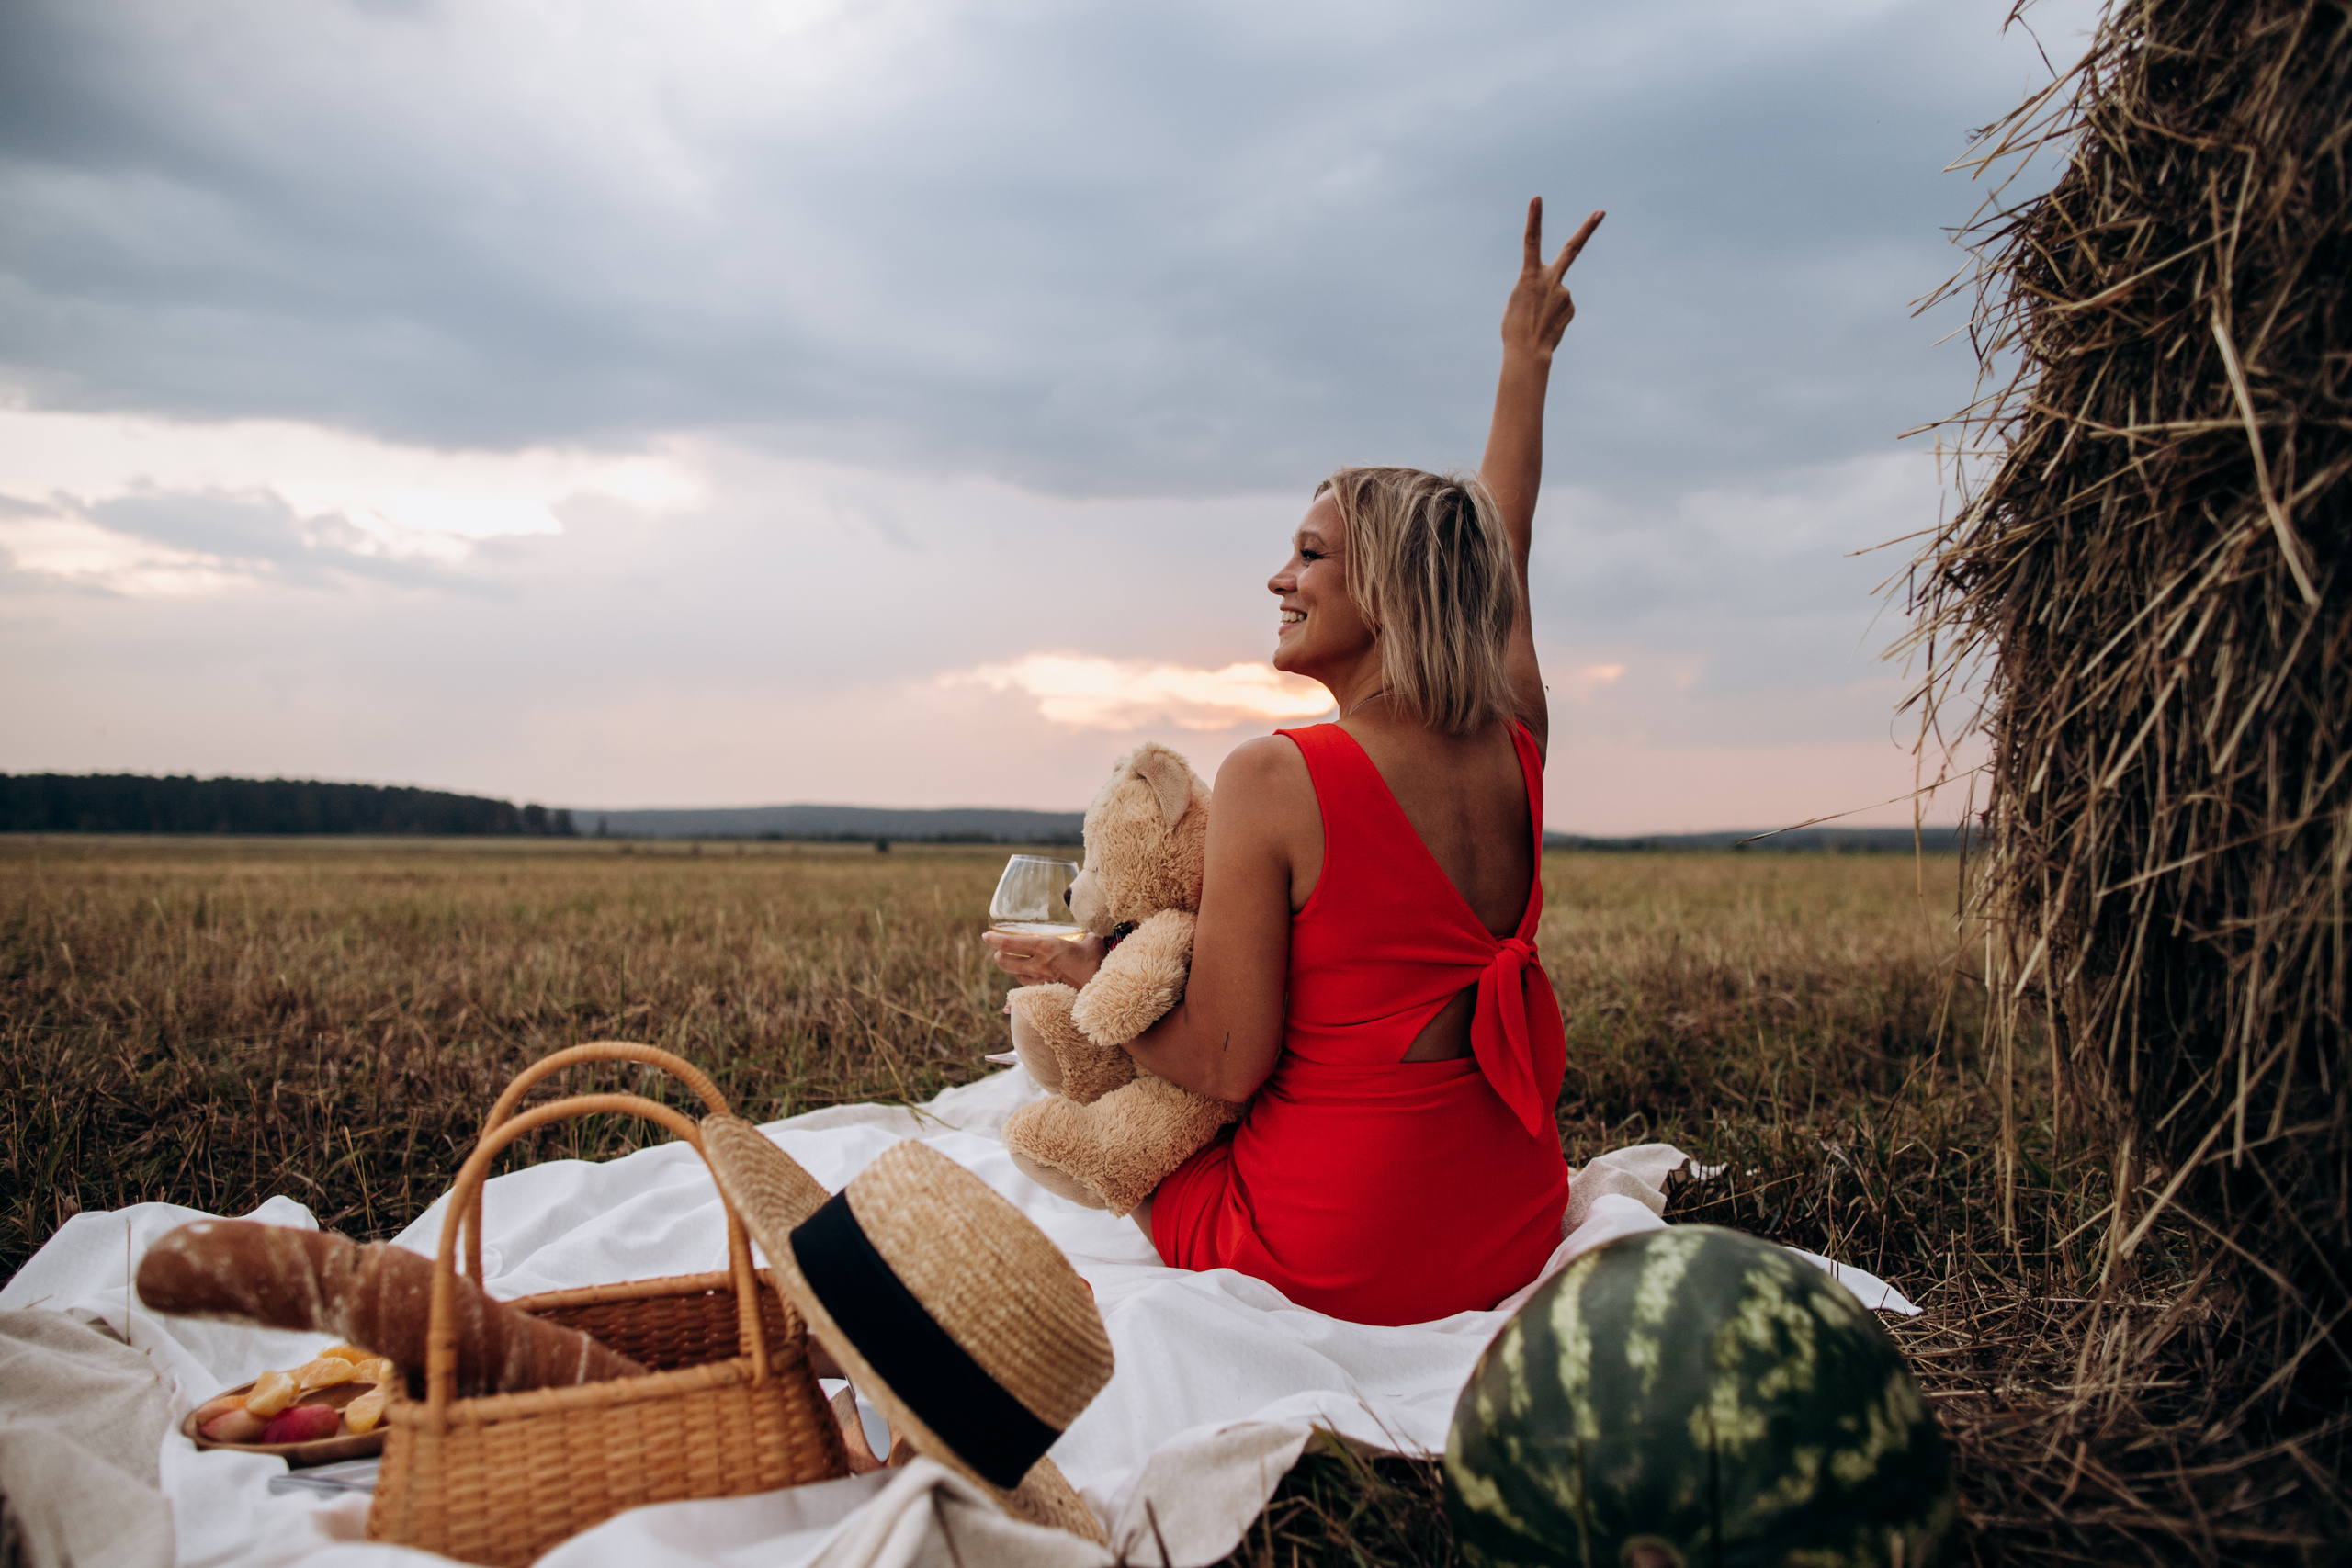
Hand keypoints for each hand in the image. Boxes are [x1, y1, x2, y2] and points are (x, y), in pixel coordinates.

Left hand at [981, 929, 1104, 989]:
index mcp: (1046, 947)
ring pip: (1016, 977)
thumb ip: (1086, 937)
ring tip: (1017, 966)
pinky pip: (1026, 995)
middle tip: (1000, 952)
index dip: (994, 939)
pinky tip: (1009, 1005)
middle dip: (998, 956)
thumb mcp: (1092, 943)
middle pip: (1005, 962)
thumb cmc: (1098, 963)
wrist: (1102, 991)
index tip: (985, 936)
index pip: (1010, 943)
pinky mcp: (1047, 995)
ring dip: (1014, 971)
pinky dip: (1017, 997)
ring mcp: (1041, 982)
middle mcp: (1038, 965)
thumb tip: (1089, 936)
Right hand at [1500, 197, 1602, 362]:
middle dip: (1587, 229)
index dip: (1534, 219)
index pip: (1531, 241)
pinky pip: (1562, 305)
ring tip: (1536, 319)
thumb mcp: (1518, 299)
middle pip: (1572, 248)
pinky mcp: (1571, 306)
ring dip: (1547, 303)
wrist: (1528, 353)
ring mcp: (1564, 293)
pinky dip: (1554, 313)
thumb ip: (1535, 285)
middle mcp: (1551, 280)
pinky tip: (1546, 324)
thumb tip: (1558, 288)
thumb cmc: (1514, 327)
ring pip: (1557, 291)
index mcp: (1529, 276)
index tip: (1537, 198)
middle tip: (1601, 212)